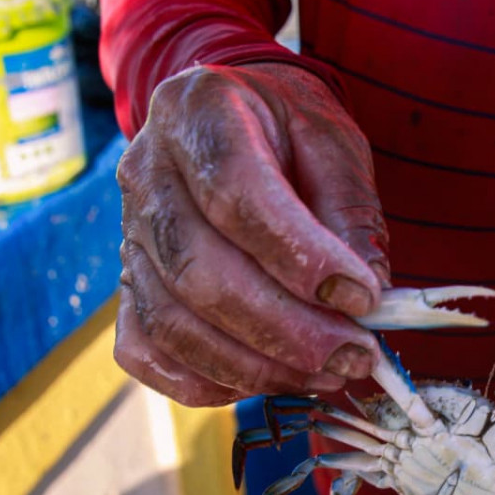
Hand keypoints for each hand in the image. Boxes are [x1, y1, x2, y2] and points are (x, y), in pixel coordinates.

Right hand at [114, 62, 389, 405]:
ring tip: (325, 374)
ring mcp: (127, 235)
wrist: (230, 121)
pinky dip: (201, 381)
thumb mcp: (333, 142)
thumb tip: (368, 300)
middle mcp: (146, 173)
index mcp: (198, 112)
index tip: (363, 297)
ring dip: (254, 366)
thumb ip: (351, 212)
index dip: (301, 256)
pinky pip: (144, 350)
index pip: (236, 193)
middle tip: (354, 355)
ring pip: (172, 322)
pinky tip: (262, 382)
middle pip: (200, 272)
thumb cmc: (287, 132)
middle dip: (286, 330)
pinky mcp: (126, 286)